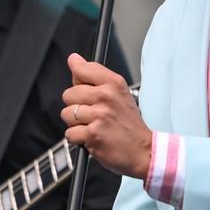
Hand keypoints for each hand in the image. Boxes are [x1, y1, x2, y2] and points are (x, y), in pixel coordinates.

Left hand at [62, 53, 152, 179]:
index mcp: (114, 83)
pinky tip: (91, 137)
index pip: (82, 69)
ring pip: (67, 114)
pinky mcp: (92, 134)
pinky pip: (70, 133)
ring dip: (76, 124)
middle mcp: (106, 96)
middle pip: (69, 94)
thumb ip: (94, 75)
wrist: (143, 151)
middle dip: (76, 106)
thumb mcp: (118, 93)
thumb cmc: (129, 124)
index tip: (84, 88)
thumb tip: (73, 59)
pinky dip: (78, 138)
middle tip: (93, 114)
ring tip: (92, 126)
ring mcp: (99, 115)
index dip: (78, 81)